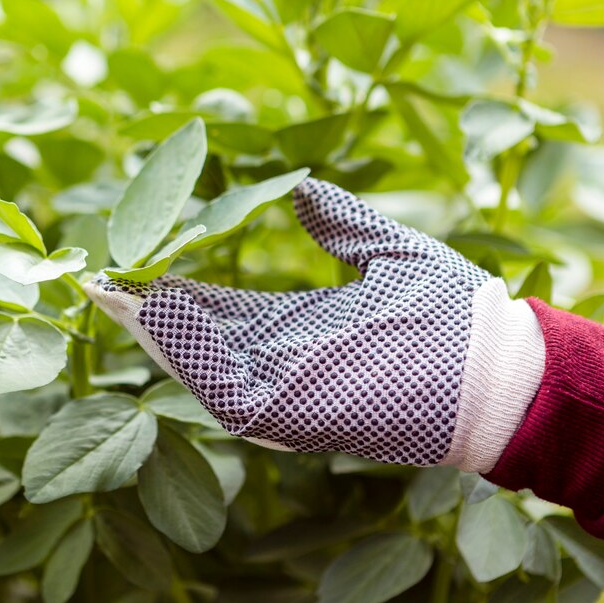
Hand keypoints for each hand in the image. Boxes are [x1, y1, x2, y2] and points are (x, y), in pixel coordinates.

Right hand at [84, 178, 545, 471]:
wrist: (502, 364)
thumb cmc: (455, 312)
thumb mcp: (387, 251)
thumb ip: (340, 222)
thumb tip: (300, 188)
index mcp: (298, 326)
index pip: (220, 310)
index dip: (176, 288)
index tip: (140, 257)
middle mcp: (282, 361)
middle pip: (197, 339)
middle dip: (147, 312)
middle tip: (101, 279)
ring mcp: (287, 391)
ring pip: (199, 367)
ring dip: (154, 334)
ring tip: (112, 295)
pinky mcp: (296, 414)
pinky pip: (224, 389)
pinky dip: (187, 358)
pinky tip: (156, 321)